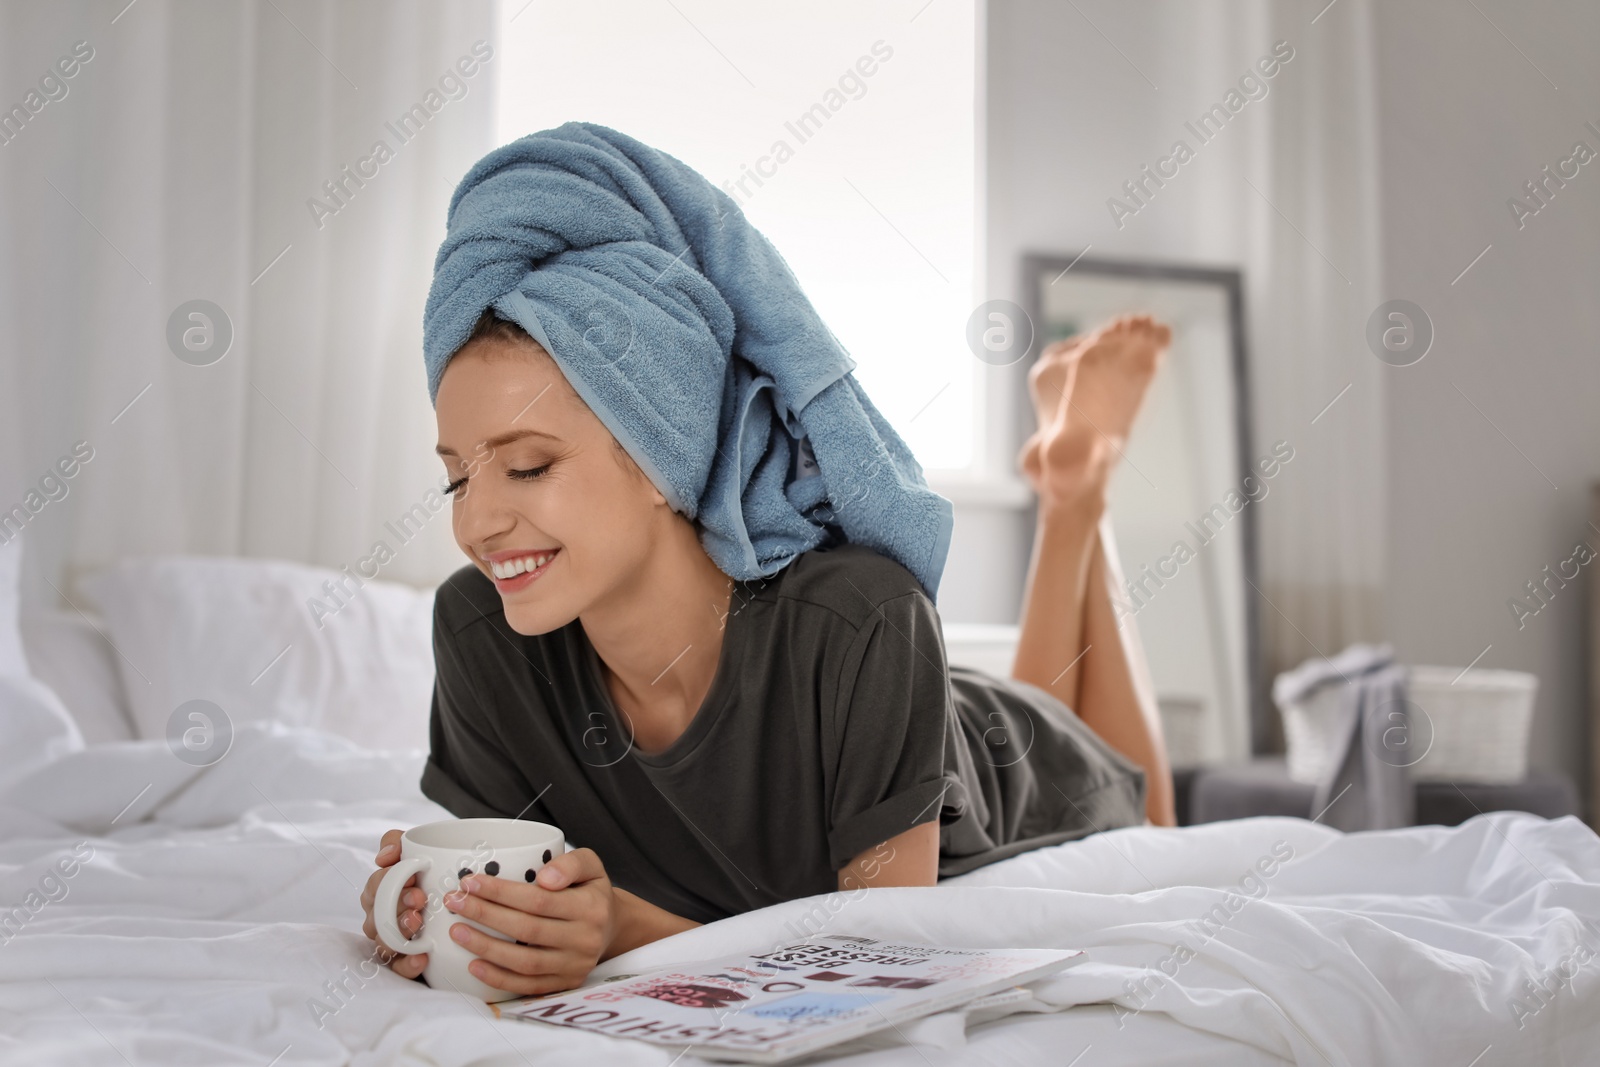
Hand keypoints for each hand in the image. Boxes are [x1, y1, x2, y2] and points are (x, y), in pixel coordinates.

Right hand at [360, 828, 427, 979]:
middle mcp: (382, 917)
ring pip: (384, 942)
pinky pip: (399, 968)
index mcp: (382, 891)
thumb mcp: (419, 851)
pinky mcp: (405, 962)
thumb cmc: (434, 875)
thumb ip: (398, 842)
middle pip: (377, 915)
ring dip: (400, 932)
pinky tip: (422, 957)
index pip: (375, 886)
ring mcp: (392, 941)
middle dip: (396, 906)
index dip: (388, 881)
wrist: (467, 906)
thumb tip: (385, 854)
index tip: (412, 877)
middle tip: (419, 898)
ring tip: (418, 922)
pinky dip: (408, 963)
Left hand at [442, 847, 618, 995]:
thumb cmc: (590, 891)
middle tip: (455, 902)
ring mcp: (575, 966)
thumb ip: (570, 863)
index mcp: (591, 907)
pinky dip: (498, 978)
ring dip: (486, 948)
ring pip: (525, 962)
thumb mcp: (590, 866)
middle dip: (485, 915)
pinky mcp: (565, 984)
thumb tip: (544, 878)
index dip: (501, 892)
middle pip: (527, 929)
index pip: (539, 900)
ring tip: (457, 931)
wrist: (611, 927)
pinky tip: (474, 965)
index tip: (470, 882)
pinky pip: (528, 986)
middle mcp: (585, 939)